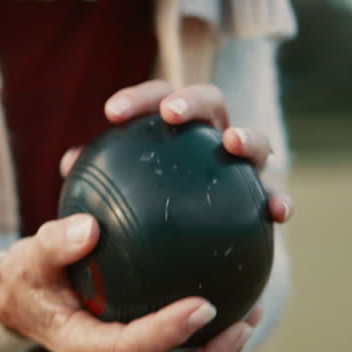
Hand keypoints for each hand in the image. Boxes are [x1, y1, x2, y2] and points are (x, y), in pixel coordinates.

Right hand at [0, 213, 259, 351]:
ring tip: (252, 313)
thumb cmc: (26, 276)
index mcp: (82, 346)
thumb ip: (55, 243)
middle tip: (243, 322)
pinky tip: (232, 294)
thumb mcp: (29, 255)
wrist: (19, 301)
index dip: (170, 333)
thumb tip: (91, 226)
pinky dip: (208, 336)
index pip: (131, 349)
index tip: (205, 304)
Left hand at [59, 80, 293, 223]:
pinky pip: (274, 198)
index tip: (112, 113)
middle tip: (170, 114)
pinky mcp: (263, 199)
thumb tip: (71, 163)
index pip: (157, 99)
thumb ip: (96, 180)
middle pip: (210, 102)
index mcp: (176, 129)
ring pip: (255, 141)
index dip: (138, 98)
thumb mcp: (114, 200)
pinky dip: (280, 200)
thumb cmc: (140, 218)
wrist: (183, 254)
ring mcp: (243, 165)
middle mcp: (212, 138)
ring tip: (232, 143)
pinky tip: (277, 213)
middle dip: (193, 100)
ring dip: (247, 136)